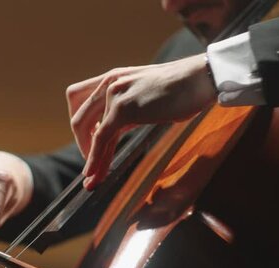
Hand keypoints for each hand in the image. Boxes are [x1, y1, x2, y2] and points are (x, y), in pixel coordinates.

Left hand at [66, 54, 215, 189]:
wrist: (200, 79)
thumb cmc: (183, 89)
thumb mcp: (147, 97)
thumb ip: (129, 110)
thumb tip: (119, 128)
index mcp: (114, 77)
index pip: (78, 98)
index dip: (79, 123)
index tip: (86, 142)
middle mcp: (110, 83)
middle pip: (79, 117)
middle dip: (81, 144)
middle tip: (90, 166)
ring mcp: (115, 94)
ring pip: (90, 132)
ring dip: (90, 159)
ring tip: (91, 180)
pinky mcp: (123, 108)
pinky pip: (102, 138)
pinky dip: (96, 158)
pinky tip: (95, 173)